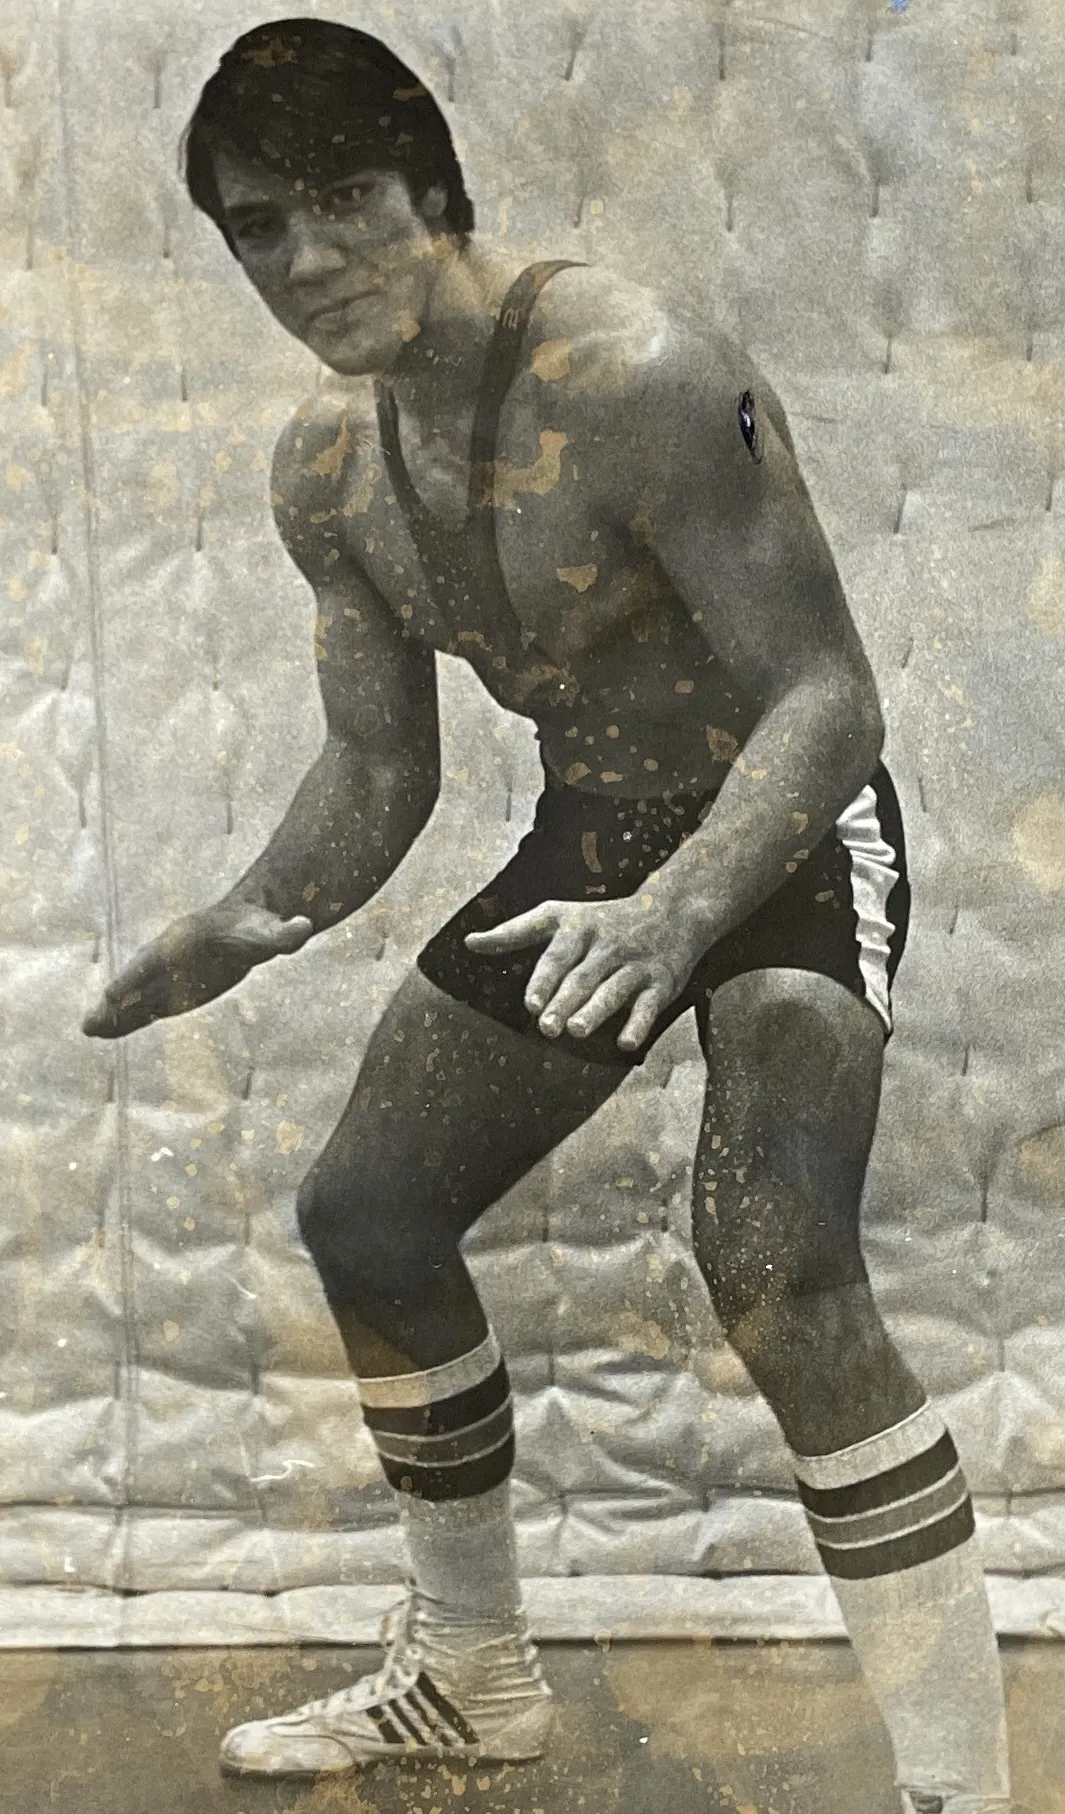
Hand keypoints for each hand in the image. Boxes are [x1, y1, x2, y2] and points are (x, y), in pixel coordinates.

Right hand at [82, 903, 313, 1038]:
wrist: (249, 922)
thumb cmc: (261, 927)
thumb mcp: (276, 933)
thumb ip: (287, 936)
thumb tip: (305, 927)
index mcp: (188, 940)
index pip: (159, 960)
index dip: (137, 976)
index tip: (113, 991)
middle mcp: (170, 955)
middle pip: (138, 979)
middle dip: (116, 999)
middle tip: (90, 1021)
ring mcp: (166, 973)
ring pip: (136, 995)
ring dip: (113, 1013)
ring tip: (88, 1029)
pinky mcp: (170, 989)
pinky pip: (143, 1005)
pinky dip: (125, 1017)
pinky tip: (105, 1031)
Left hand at [465, 893, 704, 1051]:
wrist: (673, 910)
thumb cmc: (604, 919)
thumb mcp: (561, 915)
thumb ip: (515, 932)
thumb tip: (470, 943)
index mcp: (579, 927)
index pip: (558, 954)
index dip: (543, 979)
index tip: (530, 1003)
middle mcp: (606, 945)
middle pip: (582, 977)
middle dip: (564, 1002)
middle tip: (546, 1026)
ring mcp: (635, 964)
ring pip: (612, 990)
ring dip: (594, 1010)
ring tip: (576, 1030)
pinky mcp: (660, 982)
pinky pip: (648, 1005)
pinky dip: (638, 1023)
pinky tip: (625, 1042)